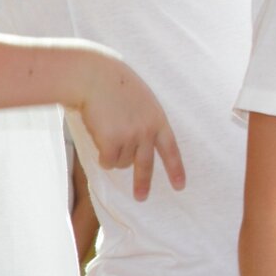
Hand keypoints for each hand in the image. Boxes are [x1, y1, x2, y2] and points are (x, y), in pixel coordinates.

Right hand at [72, 45, 185, 200]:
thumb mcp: (141, 102)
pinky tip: (99, 136)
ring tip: (106, 130)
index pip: (171, 150)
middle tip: (141, 198)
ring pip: (120, 162)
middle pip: (146, 165)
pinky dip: (101, 155)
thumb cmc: (115, 87)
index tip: (180, 186)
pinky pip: (107, 161)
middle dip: (143, 183)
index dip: (175, 169)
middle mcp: (147, 132)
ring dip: (112, 153)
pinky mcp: (112, 142)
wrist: (96, 77)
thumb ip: (144, 123)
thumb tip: (135, 153)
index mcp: (158, 121)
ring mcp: (130, 138)